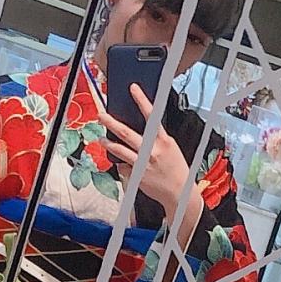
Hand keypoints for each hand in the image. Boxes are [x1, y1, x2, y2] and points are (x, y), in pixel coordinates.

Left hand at [98, 84, 195, 216]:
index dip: (142, 101)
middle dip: (112, 123)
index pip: (152, 115)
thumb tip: (139, 132)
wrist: (179, 192)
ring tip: (101, 139)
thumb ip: (156, 140)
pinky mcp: (136, 175)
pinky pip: (123, 167)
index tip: (133, 89)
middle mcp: (152, 150)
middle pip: (127, 133)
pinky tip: (125, 165)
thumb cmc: (175, 169)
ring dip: (108, 144)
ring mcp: (142, 163)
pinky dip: (122, 165)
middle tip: (101, 115)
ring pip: (120, 150)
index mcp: (164, 140)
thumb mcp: (170, 148)